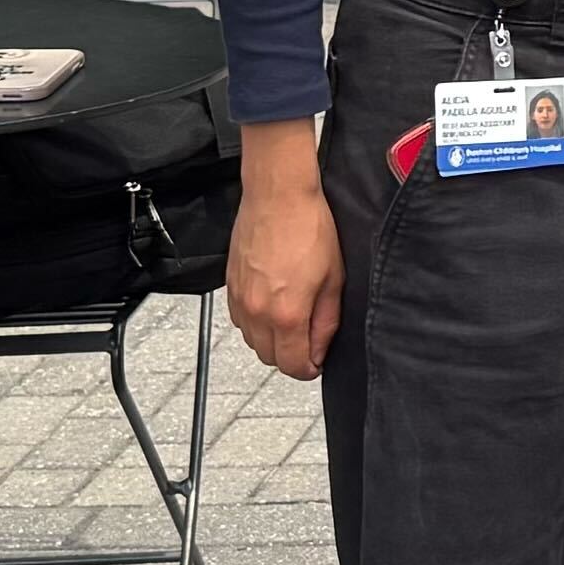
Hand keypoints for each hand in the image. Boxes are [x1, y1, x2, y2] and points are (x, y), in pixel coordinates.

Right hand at [229, 135, 340, 379]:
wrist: (278, 196)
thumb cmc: (309, 228)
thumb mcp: (333, 279)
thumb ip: (326, 321)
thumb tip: (320, 349)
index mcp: (286, 315)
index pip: (292, 366)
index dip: (309, 368)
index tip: (318, 360)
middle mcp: (257, 313)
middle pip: (270, 358)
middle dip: (291, 356)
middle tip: (309, 339)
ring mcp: (239, 300)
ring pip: (253, 341)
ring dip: (272, 340)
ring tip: (292, 318)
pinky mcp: (229, 286)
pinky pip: (241, 320)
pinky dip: (256, 322)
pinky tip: (273, 304)